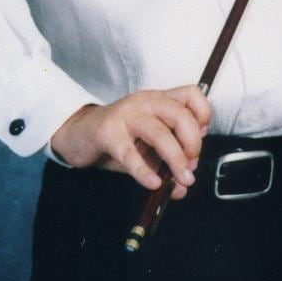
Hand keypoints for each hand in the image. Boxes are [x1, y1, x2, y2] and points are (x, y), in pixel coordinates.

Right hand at [50, 85, 211, 198]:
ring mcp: (126, 115)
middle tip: (192, 166)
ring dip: (176, 160)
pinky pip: (130, 154)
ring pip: (160, 134)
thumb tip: (183, 185)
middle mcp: (146, 102)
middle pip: (181, 116)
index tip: (203, 135)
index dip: (203, 114)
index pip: (192, 94)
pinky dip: (144, 171)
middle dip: (193, 144)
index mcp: (160, 100)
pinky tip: (153, 183)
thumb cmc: (118, 137)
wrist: (77, 133)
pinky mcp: (108, 132)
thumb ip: (167, 160)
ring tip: (181, 179)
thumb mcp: (147, 146)